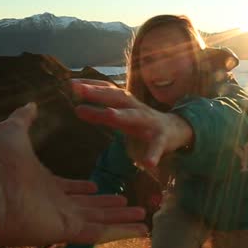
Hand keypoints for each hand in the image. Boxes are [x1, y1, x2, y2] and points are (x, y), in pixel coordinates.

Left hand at [0, 102, 147, 246]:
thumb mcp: (12, 131)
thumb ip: (23, 118)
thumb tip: (30, 104)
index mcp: (44, 185)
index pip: (70, 190)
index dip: (85, 189)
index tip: (98, 187)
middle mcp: (56, 205)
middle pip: (90, 208)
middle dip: (110, 206)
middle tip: (129, 203)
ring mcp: (64, 219)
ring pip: (101, 221)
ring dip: (123, 219)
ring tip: (143, 215)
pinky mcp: (70, 230)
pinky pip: (102, 233)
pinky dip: (123, 232)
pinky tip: (142, 229)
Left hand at [70, 80, 194, 168]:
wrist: (177, 130)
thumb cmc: (143, 123)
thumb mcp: (120, 118)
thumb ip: (100, 115)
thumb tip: (76, 108)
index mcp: (126, 104)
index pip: (107, 90)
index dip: (90, 86)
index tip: (70, 83)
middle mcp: (136, 109)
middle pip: (116, 98)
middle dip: (97, 93)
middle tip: (77, 90)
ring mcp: (150, 122)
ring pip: (135, 116)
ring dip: (122, 114)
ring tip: (108, 114)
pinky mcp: (163, 139)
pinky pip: (157, 147)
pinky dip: (153, 155)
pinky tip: (148, 164)